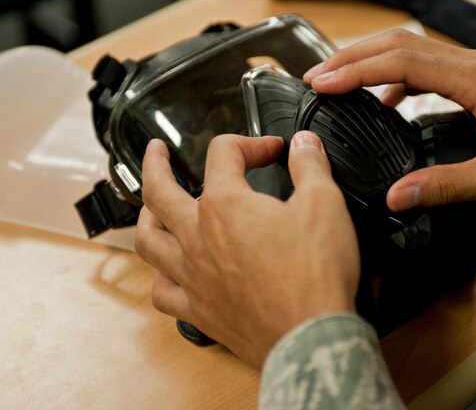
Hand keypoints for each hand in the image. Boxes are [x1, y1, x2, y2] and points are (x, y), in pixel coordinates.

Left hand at [135, 132, 359, 367]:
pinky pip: (163, 292)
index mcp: (226, 205)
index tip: (272, 150)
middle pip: (159, 191)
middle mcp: (199, 237)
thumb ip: (309, 166)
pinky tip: (169, 271)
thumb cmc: (315, 275)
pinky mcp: (200, 310)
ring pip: (148, 240)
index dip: (251, 143)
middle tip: (156, 151)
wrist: (311, 337)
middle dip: (155, 164)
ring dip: (145, 216)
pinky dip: (160, 276)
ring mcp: (194, 276)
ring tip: (149, 207)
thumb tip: (303, 143)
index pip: (225, 154)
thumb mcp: (325, 204)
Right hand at [304, 29, 475, 220]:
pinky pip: (430, 69)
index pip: (403, 62)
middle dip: (355, 57)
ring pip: (415, 52)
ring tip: (341, 82)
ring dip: (374, 63)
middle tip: (318, 75)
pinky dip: (400, 78)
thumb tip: (396, 197)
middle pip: (403, 45)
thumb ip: (443, 186)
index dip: (357, 70)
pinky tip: (388, 100)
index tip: (323, 81)